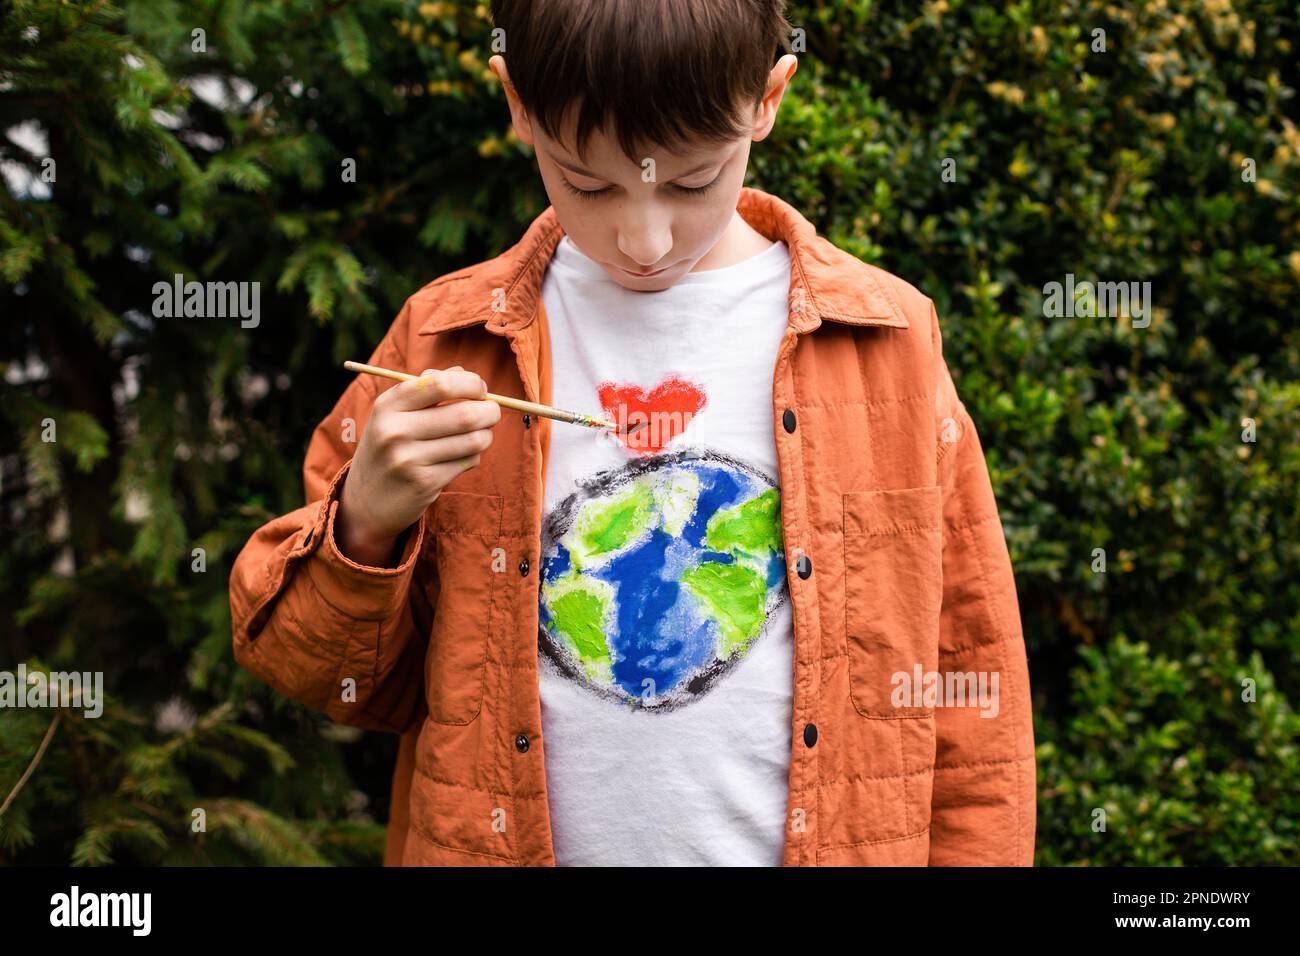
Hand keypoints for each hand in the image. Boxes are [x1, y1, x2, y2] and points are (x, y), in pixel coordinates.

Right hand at [336, 365, 500, 565]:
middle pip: (465, 414)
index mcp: (388, 405)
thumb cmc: (390, 445)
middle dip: (490, 411)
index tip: (479, 389)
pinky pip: (468, 462)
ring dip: (485, 435)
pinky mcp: (425, 484)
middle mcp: (396, 431)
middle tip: (491, 412)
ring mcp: (409, 459)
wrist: (366, 499)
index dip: (471, 383)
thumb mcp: (395, 412)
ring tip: (479, 435)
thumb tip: (464, 374)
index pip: (441, 384)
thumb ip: (428, 386)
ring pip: (473, 440)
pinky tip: (462, 456)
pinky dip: (474, 456)